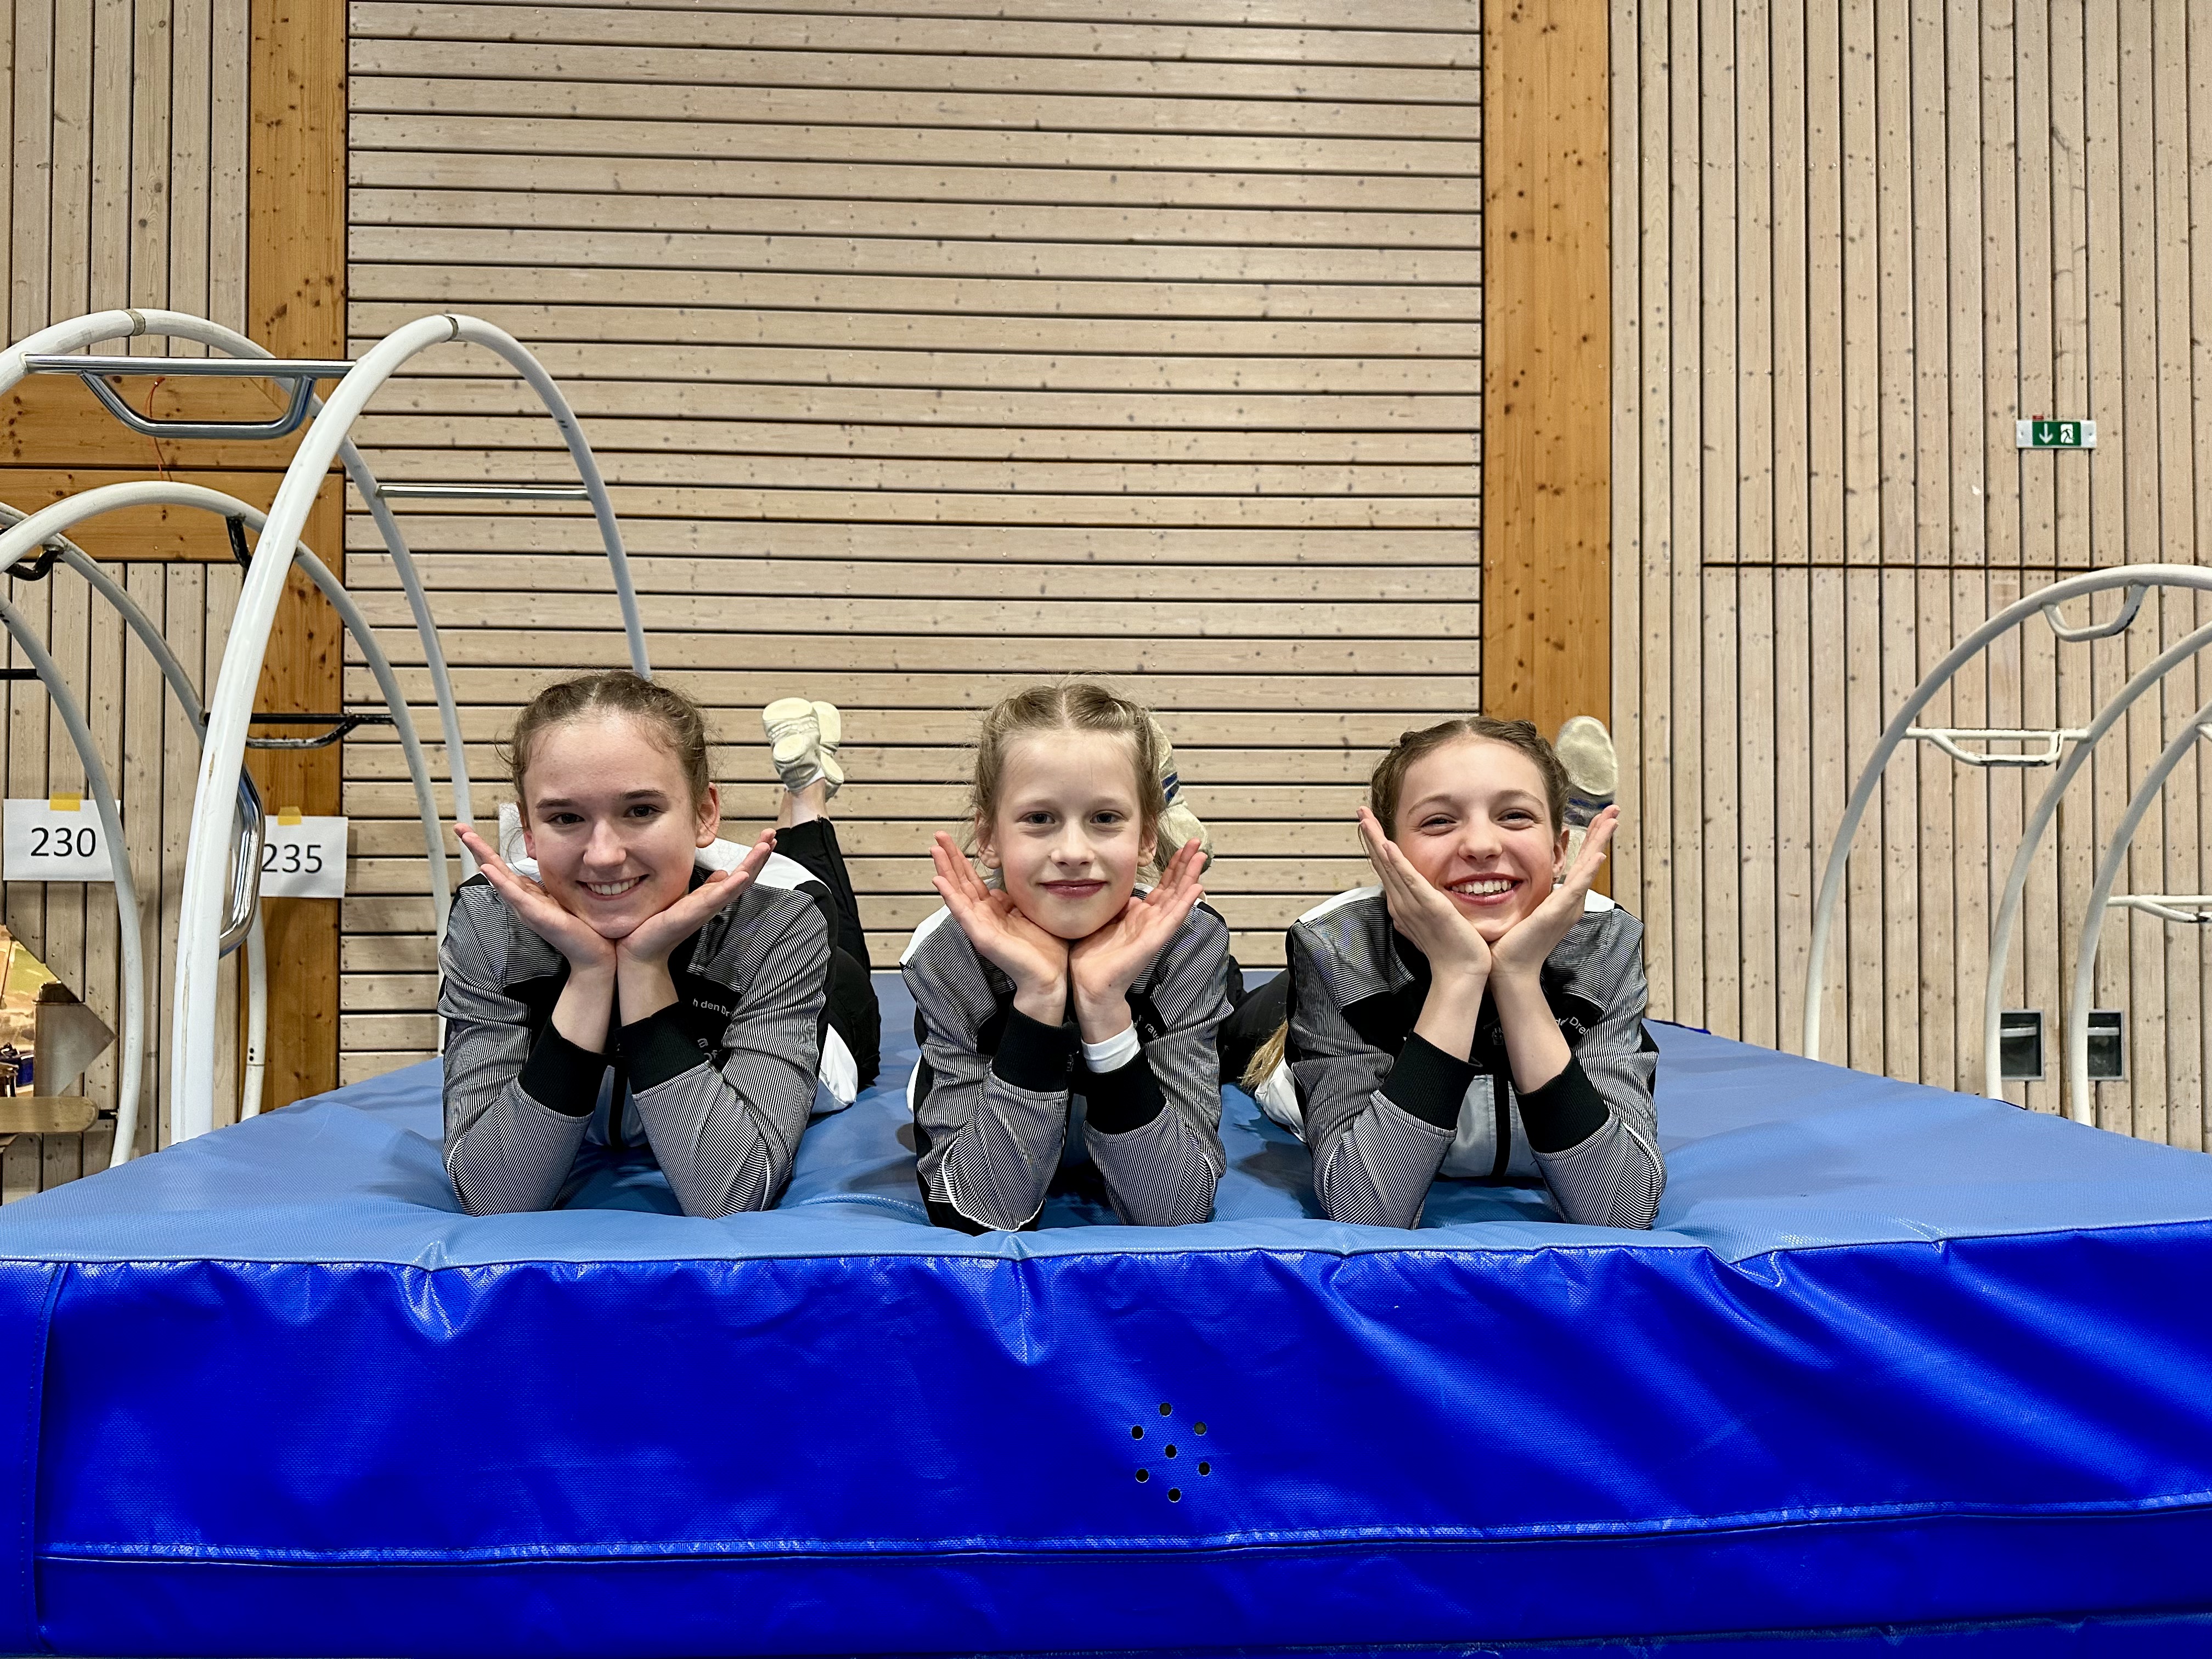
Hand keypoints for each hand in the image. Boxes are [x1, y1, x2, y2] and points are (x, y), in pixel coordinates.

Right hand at [454, 823, 615, 975]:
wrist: (592, 954)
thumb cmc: (578, 929)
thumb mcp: (559, 899)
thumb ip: (546, 886)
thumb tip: (542, 869)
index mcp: (527, 896)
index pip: (502, 868)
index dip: (486, 850)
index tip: (470, 832)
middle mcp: (521, 902)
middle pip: (494, 870)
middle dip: (476, 848)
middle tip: (459, 828)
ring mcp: (526, 909)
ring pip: (500, 879)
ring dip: (483, 857)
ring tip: (468, 839)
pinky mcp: (536, 916)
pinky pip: (515, 896)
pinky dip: (500, 883)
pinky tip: (488, 870)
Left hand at [617, 829, 775, 968]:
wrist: (643, 950)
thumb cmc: (660, 926)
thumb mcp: (686, 898)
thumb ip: (707, 887)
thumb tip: (722, 874)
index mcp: (713, 896)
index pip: (742, 873)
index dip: (756, 856)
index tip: (767, 838)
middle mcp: (714, 902)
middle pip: (746, 876)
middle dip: (760, 855)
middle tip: (772, 835)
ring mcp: (706, 908)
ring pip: (736, 885)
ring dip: (752, 865)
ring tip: (764, 848)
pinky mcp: (693, 914)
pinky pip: (715, 899)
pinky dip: (730, 887)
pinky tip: (740, 875)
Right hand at [930, 832, 1067, 1019]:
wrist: (1049, 977)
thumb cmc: (1044, 951)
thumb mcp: (1028, 915)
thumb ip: (1014, 902)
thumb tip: (1001, 890)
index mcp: (993, 911)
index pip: (972, 881)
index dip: (962, 861)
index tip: (952, 842)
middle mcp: (982, 916)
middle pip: (961, 882)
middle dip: (949, 858)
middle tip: (937, 836)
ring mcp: (979, 926)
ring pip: (957, 893)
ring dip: (945, 870)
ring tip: (935, 850)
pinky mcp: (981, 935)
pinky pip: (962, 912)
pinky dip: (950, 895)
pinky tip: (940, 880)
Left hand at [1068, 841, 1207, 1037]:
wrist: (1089, 984)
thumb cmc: (1093, 957)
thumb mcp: (1105, 920)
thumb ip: (1118, 906)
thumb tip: (1125, 892)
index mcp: (1141, 915)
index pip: (1163, 886)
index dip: (1173, 866)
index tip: (1182, 846)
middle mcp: (1151, 921)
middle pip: (1174, 888)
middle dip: (1185, 864)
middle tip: (1197, 843)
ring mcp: (1155, 931)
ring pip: (1177, 899)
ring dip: (1190, 877)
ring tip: (1200, 857)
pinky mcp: (1153, 941)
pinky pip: (1172, 919)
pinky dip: (1185, 903)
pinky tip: (1196, 888)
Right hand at [1356, 806, 1491, 983]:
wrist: (1460, 973)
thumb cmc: (1451, 950)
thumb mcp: (1433, 923)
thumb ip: (1421, 909)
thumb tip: (1411, 904)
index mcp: (1403, 905)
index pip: (1386, 870)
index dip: (1375, 845)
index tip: (1369, 825)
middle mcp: (1402, 903)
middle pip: (1381, 863)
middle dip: (1370, 836)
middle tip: (1361, 812)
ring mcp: (1412, 904)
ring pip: (1390, 867)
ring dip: (1377, 841)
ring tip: (1366, 820)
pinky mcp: (1428, 906)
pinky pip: (1409, 880)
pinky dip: (1396, 862)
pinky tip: (1387, 846)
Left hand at [1488, 806, 1616, 983]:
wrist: (1509, 968)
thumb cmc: (1511, 942)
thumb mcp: (1522, 906)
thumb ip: (1525, 889)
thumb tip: (1513, 872)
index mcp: (1563, 899)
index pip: (1580, 861)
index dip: (1590, 838)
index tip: (1599, 817)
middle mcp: (1571, 901)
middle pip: (1590, 859)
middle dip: (1601, 833)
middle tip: (1614, 810)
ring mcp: (1567, 907)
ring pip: (1588, 868)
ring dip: (1600, 842)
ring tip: (1612, 821)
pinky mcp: (1558, 913)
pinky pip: (1577, 888)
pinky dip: (1588, 872)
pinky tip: (1599, 856)